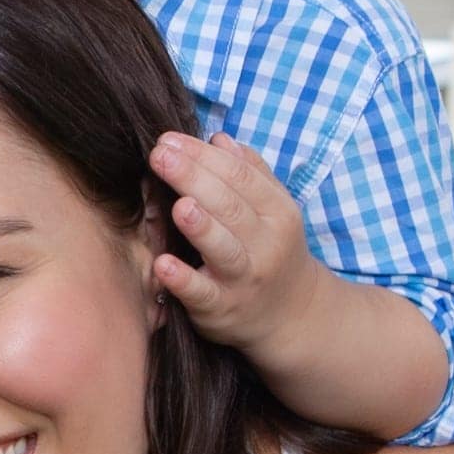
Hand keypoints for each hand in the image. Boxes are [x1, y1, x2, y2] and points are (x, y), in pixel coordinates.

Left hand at [147, 131, 317, 350]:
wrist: (293, 315)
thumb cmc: (270, 250)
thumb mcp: (273, 210)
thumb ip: (249, 173)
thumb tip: (218, 138)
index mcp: (277, 212)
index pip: (240, 176)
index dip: (204, 155)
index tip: (170, 139)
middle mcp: (265, 244)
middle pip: (230, 206)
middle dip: (193, 177)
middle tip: (160, 155)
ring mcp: (243, 278)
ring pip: (223, 248)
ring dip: (200, 226)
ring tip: (178, 206)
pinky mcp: (221, 308)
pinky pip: (202, 293)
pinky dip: (183, 280)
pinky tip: (163, 264)